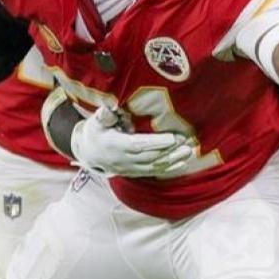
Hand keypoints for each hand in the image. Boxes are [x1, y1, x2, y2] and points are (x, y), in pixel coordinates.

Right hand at [71, 106, 198, 177]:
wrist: (89, 153)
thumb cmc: (95, 133)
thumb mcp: (96, 122)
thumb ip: (105, 115)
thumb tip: (111, 106)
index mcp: (115, 145)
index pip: (139, 145)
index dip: (157, 143)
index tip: (173, 137)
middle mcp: (124, 160)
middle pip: (151, 157)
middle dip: (170, 151)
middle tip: (187, 142)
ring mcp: (131, 168)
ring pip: (155, 166)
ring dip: (173, 160)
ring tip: (189, 151)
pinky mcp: (136, 173)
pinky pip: (154, 172)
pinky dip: (169, 168)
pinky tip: (183, 162)